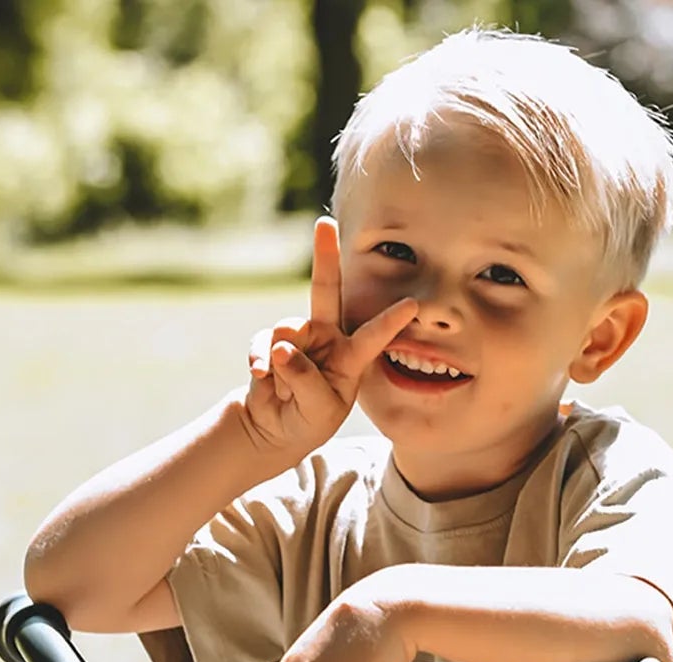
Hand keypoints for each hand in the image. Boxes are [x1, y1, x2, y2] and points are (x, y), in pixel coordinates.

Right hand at [239, 218, 419, 463]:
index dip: (390, 321)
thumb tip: (281, 348)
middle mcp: (328, 337)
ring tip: (285, 391)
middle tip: (324, 223)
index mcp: (351, 356)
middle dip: (325, 257)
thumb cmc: (309, 420)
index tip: (412, 304)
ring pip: (287, 332)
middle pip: (327, 290)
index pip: (372, 336)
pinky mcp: (270, 342)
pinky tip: (260, 376)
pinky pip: (263, 344)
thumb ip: (305, 381)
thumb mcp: (318, 410)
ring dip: (283, 365)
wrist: (275, 428)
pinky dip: (259, 361)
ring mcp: (299, 336)